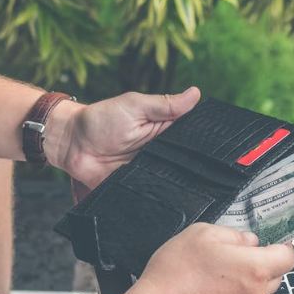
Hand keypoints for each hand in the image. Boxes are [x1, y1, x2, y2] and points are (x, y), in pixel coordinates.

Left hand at [44, 87, 201, 188]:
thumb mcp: (135, 106)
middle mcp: (159, 153)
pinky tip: (167, 200)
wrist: (70, 144)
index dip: (204, 142)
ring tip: (192, 188)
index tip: (222, 148)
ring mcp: (148, 172)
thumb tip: (196, 93)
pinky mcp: (134, 188)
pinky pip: (150, 196)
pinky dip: (157, 198)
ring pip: (171, 182)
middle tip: (210, 172)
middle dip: (195, 168)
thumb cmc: (100, 119)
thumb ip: (164, 104)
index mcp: (164, 131)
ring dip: (177, 184)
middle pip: (184, 164)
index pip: (191, 138)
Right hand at [130, 223, 293, 293]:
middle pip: (275, 275)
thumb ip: (233, 234)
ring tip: (218, 268)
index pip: (287, 257)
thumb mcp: (202, 234)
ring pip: (257, 291)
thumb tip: (246, 241)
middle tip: (238, 251)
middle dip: (263, 262)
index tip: (273, 239)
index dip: (281, 245)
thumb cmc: (176, 276)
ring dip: (246, 279)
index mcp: (255, 269)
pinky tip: (208, 285)